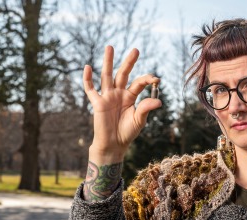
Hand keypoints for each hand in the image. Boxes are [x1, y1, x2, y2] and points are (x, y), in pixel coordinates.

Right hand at [83, 45, 161, 163]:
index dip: (147, 80)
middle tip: (136, 50)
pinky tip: (88, 67)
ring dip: (108, 62)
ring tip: (110, 47)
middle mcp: (119, 93)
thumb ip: (146, 108)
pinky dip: (88, 79)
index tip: (156, 79)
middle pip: (123, 74)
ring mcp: (107, 96)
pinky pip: (90, 89)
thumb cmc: (128, 132)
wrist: (114, 144)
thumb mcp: (140, 120)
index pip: (139, 83)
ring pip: (107, 76)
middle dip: (129, 62)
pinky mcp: (97, 103)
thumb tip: (159, 101)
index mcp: (130, 97)